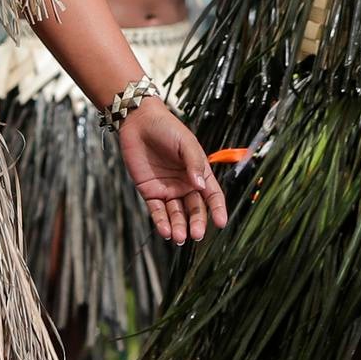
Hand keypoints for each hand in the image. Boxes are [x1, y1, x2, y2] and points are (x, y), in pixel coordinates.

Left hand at [120, 98, 228, 242]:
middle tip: (196, 234)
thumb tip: (200, 186)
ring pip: (176, 214)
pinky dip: (161, 222)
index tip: (221, 223)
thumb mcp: (185, 143)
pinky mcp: (150, 192)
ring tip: (179, 237)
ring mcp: (168, 190)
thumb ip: (194, 163)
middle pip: (194, 209)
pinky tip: (165, 231)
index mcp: (199, 173)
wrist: (139, 122)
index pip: (212, 195)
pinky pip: (157, 211)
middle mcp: (185, 185)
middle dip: (196, 222)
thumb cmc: (167, 128)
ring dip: (178, 226)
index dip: (218, 209)